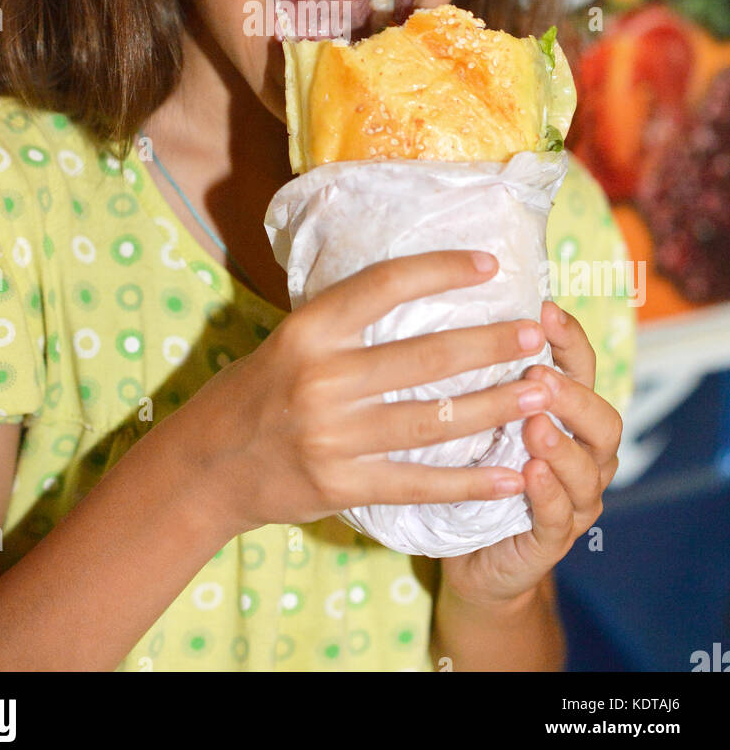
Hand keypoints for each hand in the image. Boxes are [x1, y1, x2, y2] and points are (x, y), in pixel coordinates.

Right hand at [177, 249, 552, 534]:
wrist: (208, 465)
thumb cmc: (258, 390)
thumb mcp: (290, 339)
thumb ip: (346, 321)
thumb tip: (420, 288)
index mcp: (309, 330)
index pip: (386, 285)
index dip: (442, 270)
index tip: (491, 264)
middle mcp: (322, 378)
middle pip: (426, 356)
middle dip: (491, 345)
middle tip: (536, 333)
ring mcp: (333, 436)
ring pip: (433, 419)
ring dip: (495, 406)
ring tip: (540, 393)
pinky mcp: (342, 485)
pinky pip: (420, 482)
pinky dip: (470, 482)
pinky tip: (512, 475)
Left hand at [439, 298, 622, 609]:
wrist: (470, 558)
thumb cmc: (473, 471)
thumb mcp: (476, 416)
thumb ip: (481, 375)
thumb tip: (449, 308)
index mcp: (567, 417)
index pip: (582, 368)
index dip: (569, 339)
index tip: (543, 309)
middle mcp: (582, 455)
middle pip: (602, 419)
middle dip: (573, 395)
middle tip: (538, 376)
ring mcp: (574, 500)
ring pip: (589, 468)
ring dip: (562, 443)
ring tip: (534, 423)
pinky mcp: (553, 541)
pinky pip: (561, 516)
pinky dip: (549, 493)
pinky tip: (530, 473)